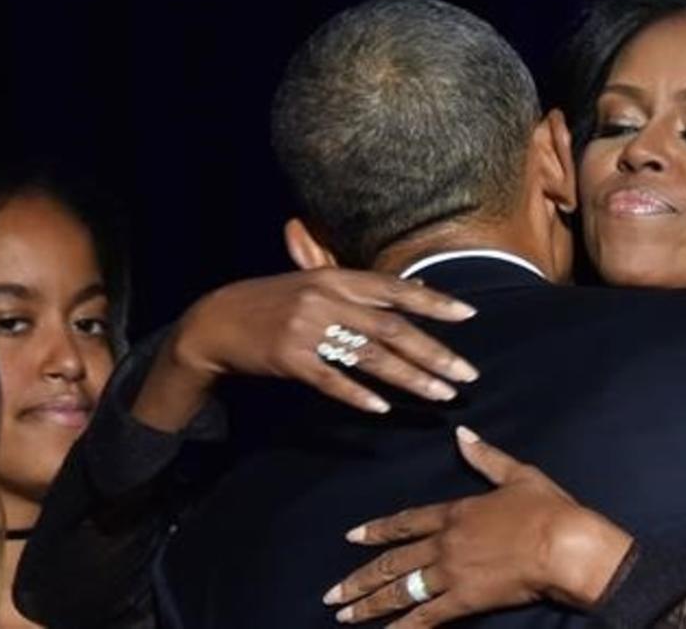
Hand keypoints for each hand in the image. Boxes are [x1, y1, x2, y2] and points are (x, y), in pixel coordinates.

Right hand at [131, 269, 478, 431]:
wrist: (217, 321)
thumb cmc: (274, 302)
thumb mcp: (316, 283)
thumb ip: (365, 287)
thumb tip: (417, 287)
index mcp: (335, 278)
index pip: (394, 289)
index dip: (433, 302)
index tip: (468, 314)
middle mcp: (326, 299)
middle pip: (392, 328)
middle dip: (434, 353)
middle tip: (467, 374)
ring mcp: (307, 329)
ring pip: (370, 357)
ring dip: (409, 379)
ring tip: (440, 395)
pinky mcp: (290, 359)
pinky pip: (332, 381)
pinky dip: (358, 395)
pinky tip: (383, 408)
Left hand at [324, 427, 632, 626]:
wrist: (565, 545)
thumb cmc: (547, 509)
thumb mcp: (517, 474)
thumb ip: (485, 457)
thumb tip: (462, 435)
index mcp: (455, 512)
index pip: (405, 521)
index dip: (376, 530)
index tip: (351, 537)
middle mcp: (444, 543)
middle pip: (393, 562)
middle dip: (359, 579)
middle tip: (331, 594)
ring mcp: (451, 573)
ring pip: (401, 590)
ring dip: (369, 605)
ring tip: (343, 616)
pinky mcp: (464, 600)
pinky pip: (426, 617)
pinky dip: (403, 628)